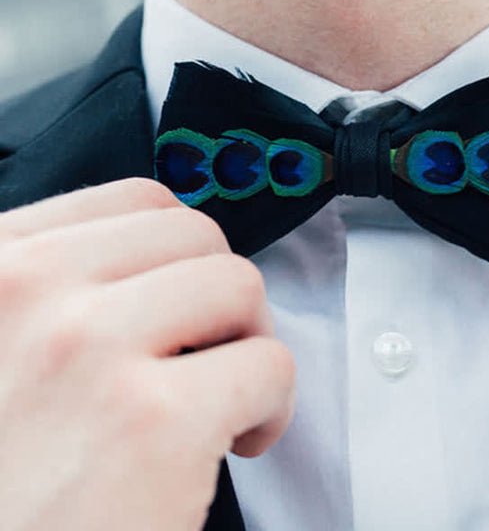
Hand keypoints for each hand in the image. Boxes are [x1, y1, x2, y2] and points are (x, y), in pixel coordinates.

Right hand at [0, 179, 294, 530]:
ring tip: (223, 395)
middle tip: (210, 349)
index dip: (180, 253)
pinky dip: (272, 404)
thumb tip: (153, 262)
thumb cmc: (10, 476)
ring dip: (248, 339)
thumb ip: (55, 288)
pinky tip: (237, 443)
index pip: (136, 201)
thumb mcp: (4, 342)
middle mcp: (28, 288)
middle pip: (195, 234)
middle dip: (219, 292)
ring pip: (239, 284)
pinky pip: (268, 364)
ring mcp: (88, 348)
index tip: (184, 300)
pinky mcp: (153, 423)